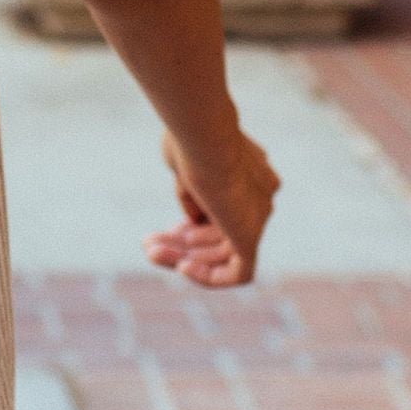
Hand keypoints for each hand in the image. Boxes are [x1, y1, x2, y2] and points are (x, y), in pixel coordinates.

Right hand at [145, 122, 278, 289]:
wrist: (200, 133)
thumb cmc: (187, 137)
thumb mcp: (184, 162)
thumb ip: (191, 191)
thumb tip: (194, 221)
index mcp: (250, 171)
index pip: (223, 211)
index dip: (193, 225)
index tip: (170, 228)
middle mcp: (260, 194)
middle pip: (220, 234)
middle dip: (183, 243)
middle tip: (149, 244)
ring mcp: (259, 216)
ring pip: (222, 253)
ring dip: (182, 257)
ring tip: (151, 251)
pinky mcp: (252, 236)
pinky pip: (238, 273)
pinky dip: (209, 277)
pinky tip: (182, 267)